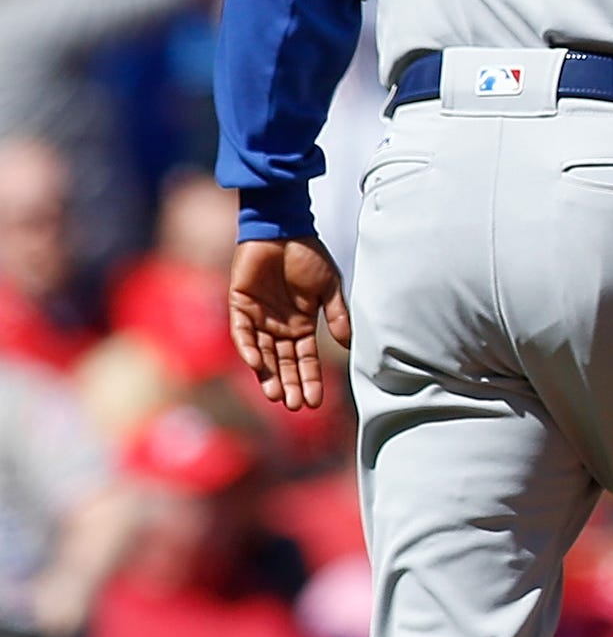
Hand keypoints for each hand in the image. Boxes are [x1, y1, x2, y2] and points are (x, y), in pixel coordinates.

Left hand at [229, 236, 349, 413]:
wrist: (283, 229)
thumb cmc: (308, 255)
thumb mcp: (329, 287)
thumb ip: (337, 315)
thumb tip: (349, 344)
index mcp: (302, 324)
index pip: (305, 359)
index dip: (310, 379)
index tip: (316, 402)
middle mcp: (279, 326)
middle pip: (283, 362)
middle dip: (290, 384)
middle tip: (295, 407)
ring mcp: (259, 317)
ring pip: (262, 354)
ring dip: (268, 374)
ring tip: (277, 396)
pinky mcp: (239, 305)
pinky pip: (242, 333)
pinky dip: (248, 348)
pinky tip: (257, 364)